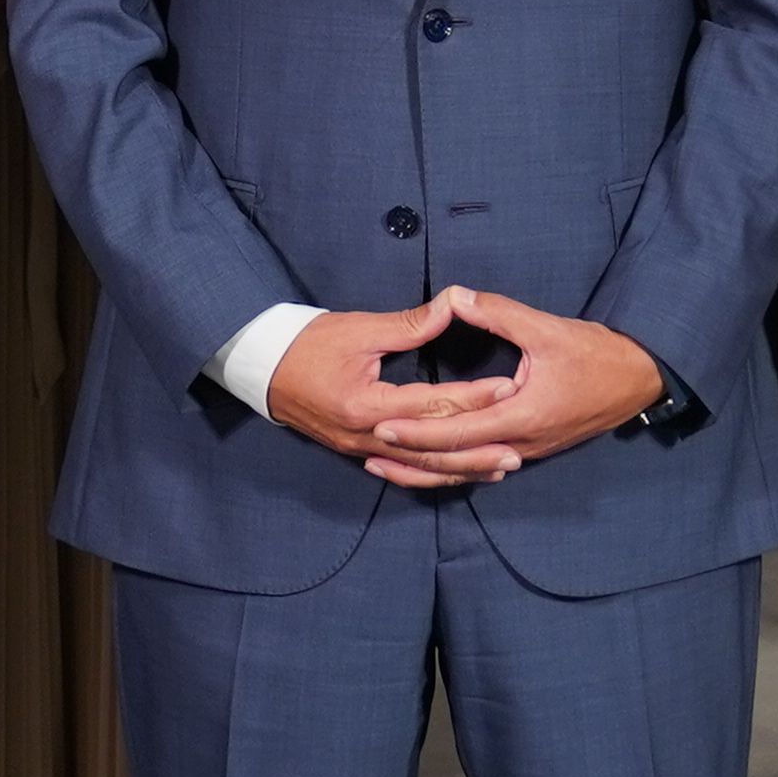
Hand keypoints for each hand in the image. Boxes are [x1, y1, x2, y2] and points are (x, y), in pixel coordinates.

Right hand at [262, 290, 509, 485]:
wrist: (261, 367)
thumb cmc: (308, 342)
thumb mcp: (360, 329)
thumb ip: (410, 323)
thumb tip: (453, 304)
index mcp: (367, 404)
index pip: (433, 404)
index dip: (474, 396)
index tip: (510, 388)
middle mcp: (365, 436)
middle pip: (431, 448)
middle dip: (476, 449)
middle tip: (516, 450)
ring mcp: (359, 449)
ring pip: (418, 467)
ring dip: (460, 469)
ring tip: (499, 469)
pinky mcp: (356, 451)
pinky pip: (401, 468)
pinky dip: (432, 472)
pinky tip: (457, 473)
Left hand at [353, 285, 668, 486]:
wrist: (640, 378)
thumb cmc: (598, 354)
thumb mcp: (547, 328)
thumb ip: (497, 312)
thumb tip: (455, 296)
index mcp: (521, 417)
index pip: (457, 433)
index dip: (417, 431)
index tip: (380, 427)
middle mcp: (522, 444)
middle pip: (457, 462)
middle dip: (413, 458)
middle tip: (370, 450)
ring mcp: (529, 452)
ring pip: (470, 471)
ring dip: (429, 470)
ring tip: (389, 466)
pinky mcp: (534, 449)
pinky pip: (485, 465)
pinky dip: (455, 468)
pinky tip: (434, 464)